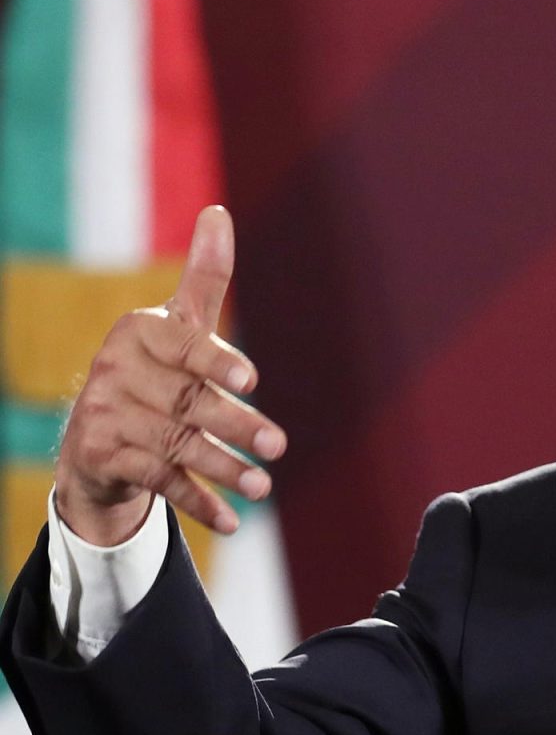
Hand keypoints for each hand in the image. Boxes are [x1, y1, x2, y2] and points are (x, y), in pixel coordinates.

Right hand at [54, 206, 286, 544]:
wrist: (97, 436)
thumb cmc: (155, 370)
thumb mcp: (178, 325)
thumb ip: (203, 277)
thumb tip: (219, 212)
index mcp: (139, 331)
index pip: (184, 346)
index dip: (216, 363)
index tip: (251, 381)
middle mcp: (116, 370)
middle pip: (188, 402)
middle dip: (235, 426)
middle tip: (277, 447)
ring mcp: (105, 415)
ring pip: (177, 445)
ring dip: (223, 470)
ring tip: (263, 487)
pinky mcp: (102, 457)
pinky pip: (158, 482)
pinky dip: (198, 503)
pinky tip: (232, 522)